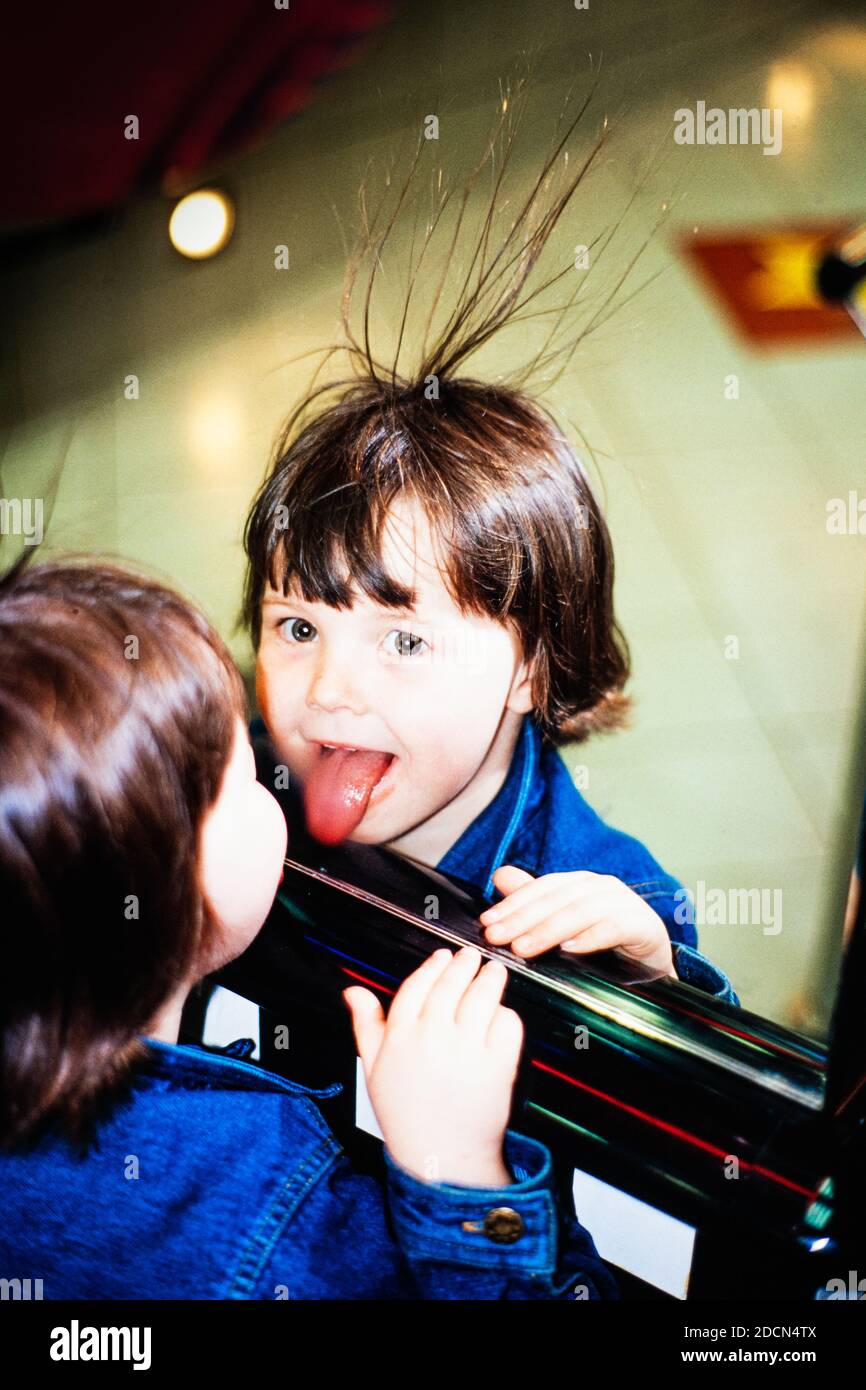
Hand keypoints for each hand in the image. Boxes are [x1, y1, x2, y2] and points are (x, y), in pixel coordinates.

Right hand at [343, 946, 522, 1187]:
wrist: (440, 1159)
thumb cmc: (406, 1114)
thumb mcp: (374, 1068)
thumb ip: (366, 1024)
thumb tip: (353, 991)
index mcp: (401, 1038)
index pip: (417, 986)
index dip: (432, 967)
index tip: (441, 956)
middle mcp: (433, 1039)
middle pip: (451, 986)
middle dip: (463, 965)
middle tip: (472, 955)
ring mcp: (468, 1050)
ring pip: (482, 998)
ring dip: (490, 979)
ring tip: (494, 971)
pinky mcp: (498, 1065)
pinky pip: (506, 1026)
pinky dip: (506, 1014)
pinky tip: (502, 1011)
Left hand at [479, 866, 676, 976]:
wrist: (654, 971)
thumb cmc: (606, 947)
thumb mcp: (565, 926)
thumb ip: (535, 902)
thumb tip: (500, 875)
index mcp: (580, 884)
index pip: (541, 888)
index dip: (513, 904)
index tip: (487, 923)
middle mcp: (601, 887)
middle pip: (556, 898)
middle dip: (523, 918)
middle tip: (497, 937)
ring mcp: (625, 904)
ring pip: (580, 911)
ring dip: (549, 930)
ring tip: (523, 947)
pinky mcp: (644, 926)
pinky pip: (614, 928)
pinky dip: (591, 937)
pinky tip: (570, 950)